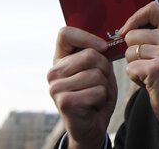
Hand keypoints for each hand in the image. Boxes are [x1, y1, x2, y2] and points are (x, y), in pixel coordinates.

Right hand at [47, 27, 116, 148]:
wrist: (91, 125)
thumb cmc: (96, 93)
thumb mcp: (99, 69)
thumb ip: (98, 54)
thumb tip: (103, 43)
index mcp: (60, 59)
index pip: (65, 33)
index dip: (87, 37)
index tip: (103, 47)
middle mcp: (53, 72)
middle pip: (90, 55)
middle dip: (104, 69)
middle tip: (99, 83)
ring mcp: (56, 87)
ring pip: (96, 74)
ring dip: (104, 86)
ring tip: (95, 95)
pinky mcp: (64, 102)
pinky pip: (98, 91)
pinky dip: (102, 98)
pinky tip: (93, 105)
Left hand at [121, 2, 158, 142]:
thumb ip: (156, 37)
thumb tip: (126, 29)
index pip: (152, 8)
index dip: (135, 18)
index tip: (128, 31)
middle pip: (132, 35)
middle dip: (132, 52)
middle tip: (148, 65)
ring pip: (129, 52)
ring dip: (134, 66)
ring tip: (150, 76)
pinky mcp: (158, 69)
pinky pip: (130, 68)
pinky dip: (135, 78)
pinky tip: (149, 84)